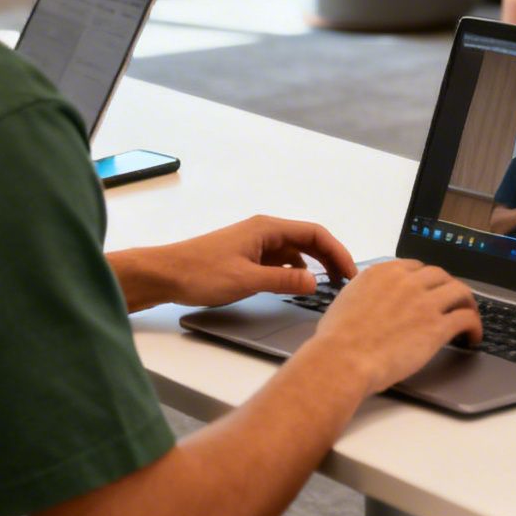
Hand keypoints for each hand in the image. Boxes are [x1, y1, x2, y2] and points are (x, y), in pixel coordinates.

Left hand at [129, 215, 356, 308]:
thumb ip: (283, 281)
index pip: (315, 233)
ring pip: (294, 251)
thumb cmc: (200, 272)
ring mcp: (254, 244)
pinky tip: (295, 286)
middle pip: (308, 240)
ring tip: (325, 286)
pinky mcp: (246, 257)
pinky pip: (279, 261)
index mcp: (267, 229)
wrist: (165, 275)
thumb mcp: (247, 280)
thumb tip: (315, 282)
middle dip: (329, 258)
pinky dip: (293, 272)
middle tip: (345, 282)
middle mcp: (263, 232)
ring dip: (313, 266)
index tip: (350, 273)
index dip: (337, 252)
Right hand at [309, 259, 481, 394]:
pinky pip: (466, 318)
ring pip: (459, 292)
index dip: (426, 280)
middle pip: (440, 276)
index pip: (415, 267)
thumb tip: (370, 299)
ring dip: (467, 303)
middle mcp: (407, 281)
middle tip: (452, 301)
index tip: (429, 290)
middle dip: (448, 287)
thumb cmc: (337, 338)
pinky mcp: (437, 326)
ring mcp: (424, 302)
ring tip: (469, 315)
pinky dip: (475, 325)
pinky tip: (473, 336)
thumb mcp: (347, 300)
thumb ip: (366, 293)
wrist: (343, 359)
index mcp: (383, 272)